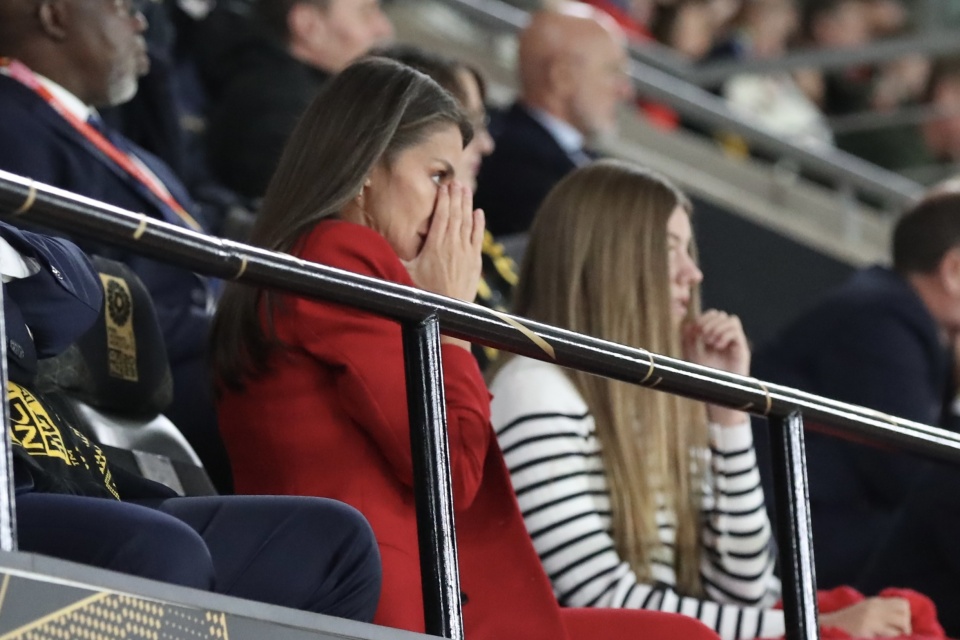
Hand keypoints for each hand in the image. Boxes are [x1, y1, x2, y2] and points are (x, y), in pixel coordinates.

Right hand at [402, 182, 483, 302]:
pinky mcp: (475, 262)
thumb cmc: (424, 295)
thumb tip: (375, 244)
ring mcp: (466, 253)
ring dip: (467, 205)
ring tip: (466, 190)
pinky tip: (479, 212)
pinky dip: (479, 224)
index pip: (441, 216)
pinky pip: (478, 237)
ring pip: (468, 223)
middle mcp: (453, 245)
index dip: (443, 199)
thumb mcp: (405, 274)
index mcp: (436, 245)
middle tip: (456, 181)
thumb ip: (396, 256)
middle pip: (456, 215)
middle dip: (456, 196)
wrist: (447, 314)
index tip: (443, 186)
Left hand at [682, 310, 749, 376]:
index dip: (704, 317)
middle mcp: (725, 336)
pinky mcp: (742, 349)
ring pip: (731, 319)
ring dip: (718, 328)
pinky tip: (718, 346)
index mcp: (714, 335)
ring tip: (710, 342)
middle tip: (703, 336)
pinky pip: (736, 331)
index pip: (713, 315)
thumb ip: (687, 339)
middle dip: (710, 322)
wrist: (717, 391)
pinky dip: (725, 335)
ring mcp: (735, 342)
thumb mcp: (691, 355)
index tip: (696, 330)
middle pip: (721, 314)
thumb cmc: (704, 375)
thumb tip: (688, 324)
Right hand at [820, 597, 911, 637]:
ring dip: (900, 634)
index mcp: (874, 602)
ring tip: (887, 637)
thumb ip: (881, 612)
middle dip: (905, 626)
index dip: (905, 615)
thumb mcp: (864, 612)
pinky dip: (890, 638)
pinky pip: (891, 635)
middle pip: (905, 612)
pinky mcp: (868, 629)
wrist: (826, 627)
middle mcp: (874, 607)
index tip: (897, 626)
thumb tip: (904, 621)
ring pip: (902, 624)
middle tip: (895, 634)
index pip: (903, 603)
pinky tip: (879, 638)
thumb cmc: (847, 625)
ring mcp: (871, 618)